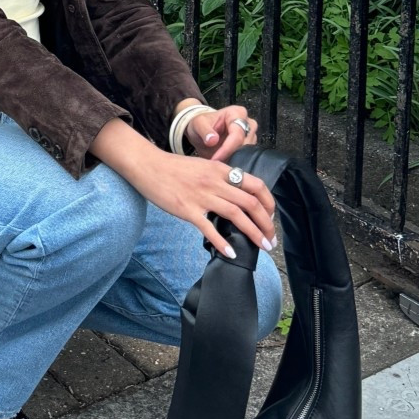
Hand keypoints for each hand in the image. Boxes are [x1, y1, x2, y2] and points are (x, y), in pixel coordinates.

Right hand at [90, 119, 276, 258]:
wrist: (147, 165)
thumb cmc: (173, 167)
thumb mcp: (203, 165)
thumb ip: (220, 177)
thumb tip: (236, 194)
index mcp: (220, 169)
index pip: (255, 184)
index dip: (268, 202)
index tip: (271, 216)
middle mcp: (215, 181)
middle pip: (250, 203)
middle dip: (266, 224)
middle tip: (271, 239)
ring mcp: (202, 196)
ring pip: (236, 215)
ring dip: (253, 233)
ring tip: (262, 246)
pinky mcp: (188, 209)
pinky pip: (210, 229)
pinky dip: (223, 243)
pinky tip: (231, 253)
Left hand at [184, 102, 257, 161]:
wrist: (203, 130)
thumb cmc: (202, 124)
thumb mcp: (198, 124)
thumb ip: (205, 131)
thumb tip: (213, 140)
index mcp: (237, 113)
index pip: (237, 135)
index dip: (226, 149)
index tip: (215, 158)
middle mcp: (248, 123)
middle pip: (244, 145)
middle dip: (229, 156)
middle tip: (216, 164)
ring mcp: (250, 136)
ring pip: (247, 153)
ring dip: (232, 160)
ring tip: (218, 164)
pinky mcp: (250, 147)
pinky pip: (245, 158)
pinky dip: (234, 162)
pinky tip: (223, 164)